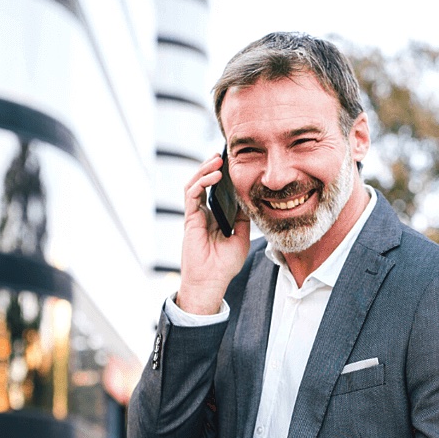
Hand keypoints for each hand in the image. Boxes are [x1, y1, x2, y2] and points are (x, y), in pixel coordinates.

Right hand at [178, 151, 250, 314]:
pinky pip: (192, 194)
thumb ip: (243, 219)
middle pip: (204, 183)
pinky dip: (202, 182)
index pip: (217, 190)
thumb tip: (249, 201)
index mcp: (215, 216)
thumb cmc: (225, 265)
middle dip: (212, 167)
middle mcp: (204, 213)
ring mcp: (195, 215)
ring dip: (205, 170)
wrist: (211, 282)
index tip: (235, 164)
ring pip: (195, 184)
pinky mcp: (190, 219)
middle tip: (224, 155)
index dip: (224, 176)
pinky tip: (214, 176)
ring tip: (217, 160)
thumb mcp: (242, 238)